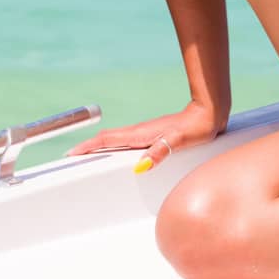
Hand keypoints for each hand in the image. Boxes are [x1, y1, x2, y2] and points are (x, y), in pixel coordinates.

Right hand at [64, 99, 225, 169]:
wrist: (208, 114)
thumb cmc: (196, 128)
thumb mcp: (179, 141)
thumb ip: (161, 151)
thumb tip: (142, 165)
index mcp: (141, 134)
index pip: (108, 140)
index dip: (89, 147)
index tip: (72, 153)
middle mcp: (140, 132)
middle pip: (107, 139)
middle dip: (88, 147)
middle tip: (71, 156)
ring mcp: (145, 132)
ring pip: (115, 139)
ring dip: (98, 146)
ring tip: (85, 155)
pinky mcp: (153, 134)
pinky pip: (126, 141)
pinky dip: (113, 145)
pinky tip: (115, 152)